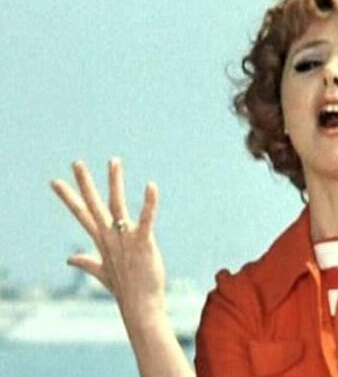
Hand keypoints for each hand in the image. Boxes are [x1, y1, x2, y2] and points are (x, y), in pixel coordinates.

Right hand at [51, 158, 165, 321]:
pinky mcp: (143, 243)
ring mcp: (125, 239)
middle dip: (85, 183)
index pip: (82, 214)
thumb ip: (87, 263)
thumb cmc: (125, 289)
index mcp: (101, 241)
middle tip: (76, 162)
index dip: (69, 197)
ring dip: (115, 182)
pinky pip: (145, 219)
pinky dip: (148, 202)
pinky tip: (151, 185)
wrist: (140, 306)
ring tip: (113, 161)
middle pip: (94, 205)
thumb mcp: (102, 273)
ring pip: (117, 205)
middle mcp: (110, 237)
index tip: (55, 181)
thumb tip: (69, 259)